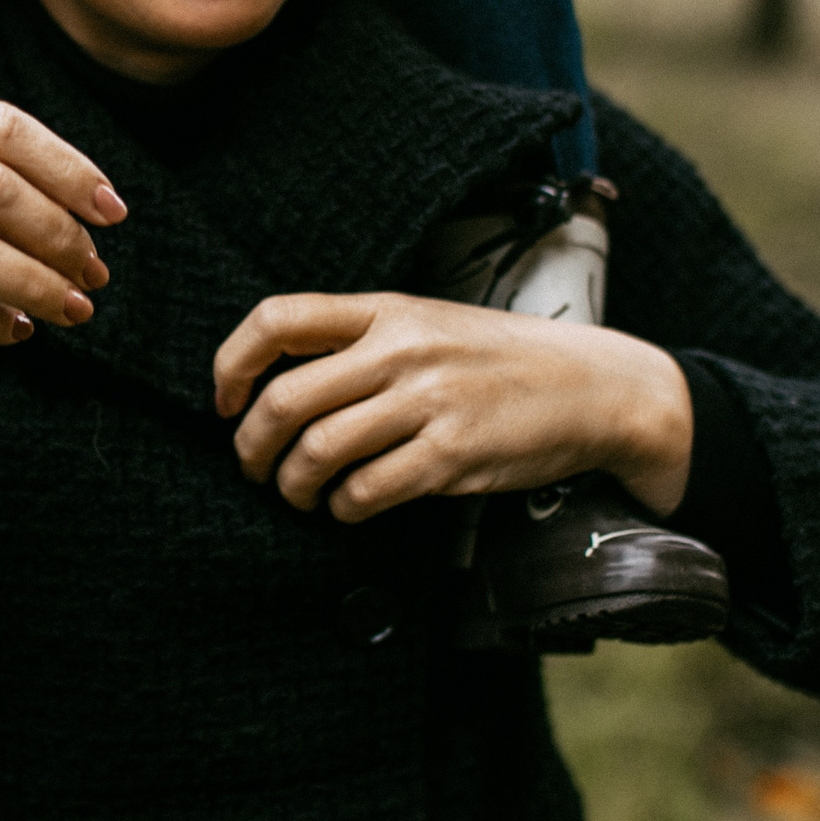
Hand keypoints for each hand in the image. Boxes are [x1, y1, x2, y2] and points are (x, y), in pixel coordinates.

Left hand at [211, 293, 692, 523]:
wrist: (594, 386)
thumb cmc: (501, 360)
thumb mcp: (428, 323)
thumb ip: (360, 340)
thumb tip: (277, 382)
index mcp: (386, 310)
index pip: (277, 319)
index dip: (232, 364)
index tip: (225, 401)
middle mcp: (400, 350)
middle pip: (284, 399)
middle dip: (251, 446)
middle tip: (252, 466)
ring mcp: (427, 403)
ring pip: (316, 452)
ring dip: (292, 487)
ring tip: (299, 495)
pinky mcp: (452, 456)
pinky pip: (366, 492)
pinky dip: (343, 510)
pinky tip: (349, 509)